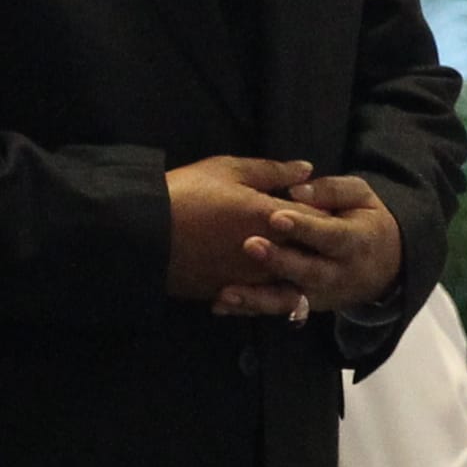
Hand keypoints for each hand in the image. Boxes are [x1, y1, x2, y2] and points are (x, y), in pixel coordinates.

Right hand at [167, 154, 316, 310]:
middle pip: (309, 254)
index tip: (321, 206)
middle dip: (315, 244)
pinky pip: (261, 296)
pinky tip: (261, 272)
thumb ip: (272, 171)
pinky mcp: (232, 293)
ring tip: (288, 255)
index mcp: (271, 218)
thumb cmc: (186, 193)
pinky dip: (267, 286)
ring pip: (289, 280)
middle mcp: (269, 254)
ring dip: (293, 268)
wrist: (143, 233)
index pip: (318, 218)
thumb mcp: (228, 170)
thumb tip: (306, 170)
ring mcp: (251, 279)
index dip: (323, 212)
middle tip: (312, 234)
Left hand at [239, 174, 401, 314]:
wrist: (385, 267)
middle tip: (250, 245)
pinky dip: (248, 309)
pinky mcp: (304, 307)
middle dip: (278, 261)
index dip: (304, 227)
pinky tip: (221, 304)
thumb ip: (331, 190)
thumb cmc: (364, 221)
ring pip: (288, 300)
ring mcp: (320, 295)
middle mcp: (338, 274)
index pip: (329, 235)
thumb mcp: (360, 197)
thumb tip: (297, 189)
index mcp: (354, 242)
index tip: (277, 216)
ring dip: (256, 298)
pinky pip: (275, 310)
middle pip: (307, 271)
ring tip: (227, 292)